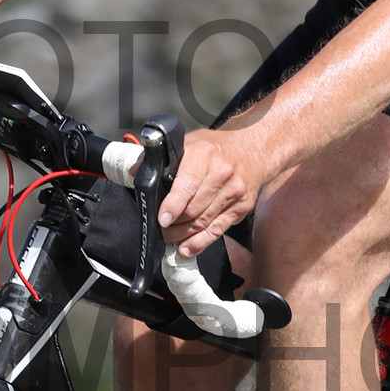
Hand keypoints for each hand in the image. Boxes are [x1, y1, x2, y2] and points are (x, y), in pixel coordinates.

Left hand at [157, 127, 262, 257]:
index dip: (172, 205)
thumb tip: (136, 172)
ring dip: (183, 235)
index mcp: (204, 154)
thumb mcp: (188, 143)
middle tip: (160, 229)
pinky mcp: (241, 207)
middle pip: (194, 208)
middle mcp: (222, 173)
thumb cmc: (215, 149)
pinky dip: (200, 242)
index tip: (162, 219)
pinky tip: (187, 247)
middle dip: (174, 224)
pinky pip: (217, 230)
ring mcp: (234, 192)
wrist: (253, 151)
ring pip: (204, 222)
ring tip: (169, 237)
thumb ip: (161, 157)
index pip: (187, 185)